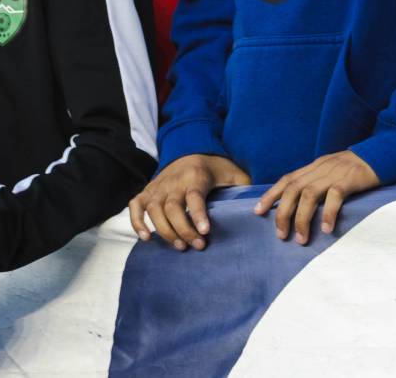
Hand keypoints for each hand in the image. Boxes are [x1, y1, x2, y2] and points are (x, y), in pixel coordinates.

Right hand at [129, 153, 251, 251]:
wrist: (191, 149)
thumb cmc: (215, 167)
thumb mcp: (234, 173)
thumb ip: (244, 188)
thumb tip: (259, 206)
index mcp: (196, 176)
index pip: (194, 196)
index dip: (198, 215)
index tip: (205, 232)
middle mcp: (174, 181)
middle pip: (172, 208)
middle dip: (183, 229)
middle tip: (197, 245)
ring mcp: (158, 186)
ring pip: (154, 210)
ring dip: (164, 231)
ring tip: (180, 246)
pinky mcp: (147, 191)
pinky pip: (136, 206)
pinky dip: (137, 222)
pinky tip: (146, 238)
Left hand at [253, 148, 378, 244]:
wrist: (385, 152)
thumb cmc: (358, 167)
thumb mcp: (334, 170)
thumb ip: (319, 181)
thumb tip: (302, 204)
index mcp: (315, 166)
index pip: (287, 179)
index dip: (271, 195)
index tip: (258, 212)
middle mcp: (321, 168)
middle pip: (294, 188)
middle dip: (283, 212)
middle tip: (281, 235)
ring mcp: (336, 172)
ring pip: (310, 194)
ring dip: (302, 218)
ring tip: (301, 238)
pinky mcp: (351, 179)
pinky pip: (335, 196)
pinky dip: (328, 213)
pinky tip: (327, 229)